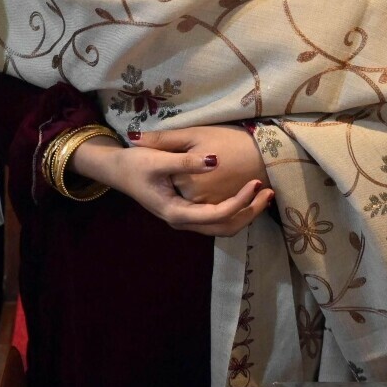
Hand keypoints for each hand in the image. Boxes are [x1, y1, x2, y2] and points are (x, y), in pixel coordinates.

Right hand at [70, 135, 274, 236]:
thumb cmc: (134, 163)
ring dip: (245, 213)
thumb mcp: (158, 158)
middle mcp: (183, 221)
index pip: (216, 214)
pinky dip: (235, 210)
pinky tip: (246, 195)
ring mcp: (185, 219)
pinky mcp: (188, 212)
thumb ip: (186, 161)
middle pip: (225, 228)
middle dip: (250, 212)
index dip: (239, 201)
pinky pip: (216, 220)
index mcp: (176, 212)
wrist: (117, 170)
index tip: (254, 183)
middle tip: (269, 191)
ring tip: (264, 193)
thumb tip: (214, 161)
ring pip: (222, 227)